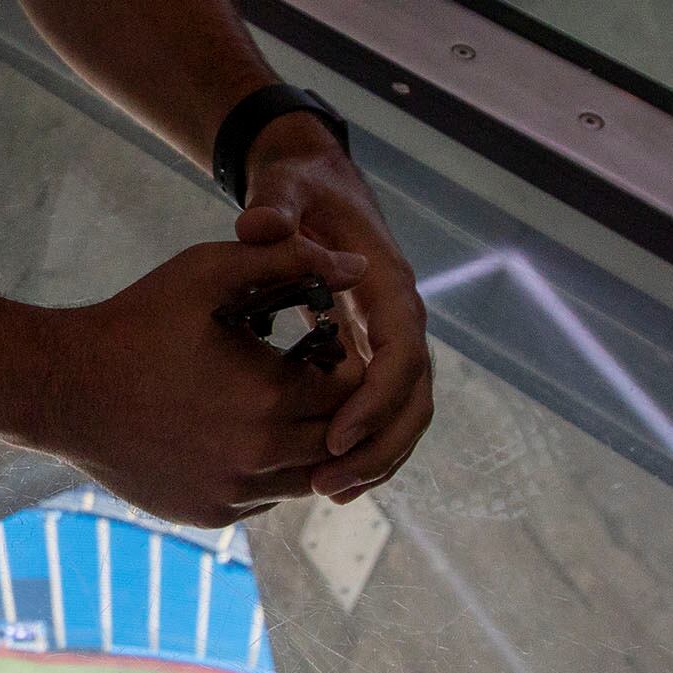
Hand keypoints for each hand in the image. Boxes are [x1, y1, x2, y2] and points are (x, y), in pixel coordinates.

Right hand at [35, 222, 369, 528]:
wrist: (64, 388)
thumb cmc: (138, 320)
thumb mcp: (210, 272)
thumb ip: (289, 260)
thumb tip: (361, 265)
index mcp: (270, 396)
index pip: (351, 391)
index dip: (343, 366)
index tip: (320, 348)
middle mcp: (260, 455)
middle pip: (335, 438)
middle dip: (329, 406)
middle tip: (302, 375)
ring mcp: (234, 492)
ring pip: (306, 476)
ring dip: (303, 443)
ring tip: (273, 404)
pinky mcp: (210, 514)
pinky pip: (265, 498)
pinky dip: (266, 471)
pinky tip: (240, 434)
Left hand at [240, 123, 432, 499]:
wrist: (312, 181)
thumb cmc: (299, 186)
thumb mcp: (285, 186)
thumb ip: (274, 206)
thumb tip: (259, 228)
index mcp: (386, 283)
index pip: (401, 354)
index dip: (375, 400)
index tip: (334, 437)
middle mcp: (398, 317)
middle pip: (413, 398)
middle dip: (379, 447)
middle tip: (326, 484)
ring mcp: (387, 339)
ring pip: (404, 413)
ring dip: (375, 458)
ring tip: (326, 491)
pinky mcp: (369, 353)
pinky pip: (380, 411)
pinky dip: (363, 446)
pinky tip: (322, 476)